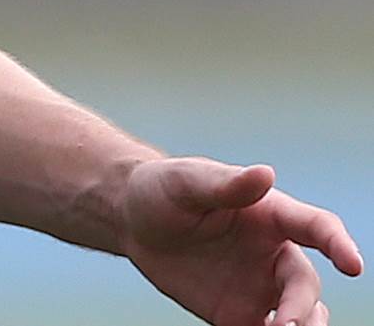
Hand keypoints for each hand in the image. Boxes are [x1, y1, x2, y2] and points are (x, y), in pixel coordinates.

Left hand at [124, 157, 362, 325]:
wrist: (132, 219)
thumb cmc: (163, 189)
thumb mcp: (186, 181)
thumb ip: (225, 183)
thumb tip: (265, 174)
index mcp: (272, 215)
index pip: (317, 227)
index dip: (339, 244)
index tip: (353, 266)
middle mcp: (274, 254)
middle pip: (304, 284)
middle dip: (302, 306)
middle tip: (284, 324)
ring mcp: (259, 286)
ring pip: (298, 314)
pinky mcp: (236, 313)